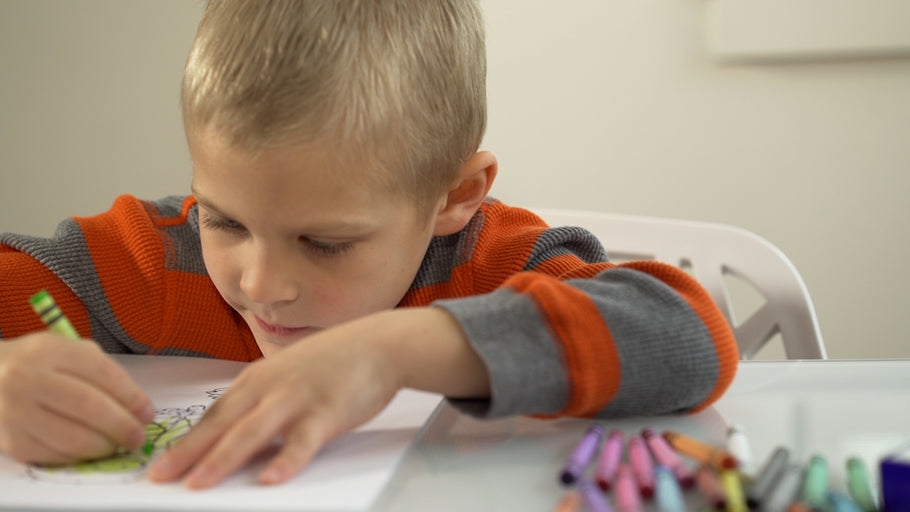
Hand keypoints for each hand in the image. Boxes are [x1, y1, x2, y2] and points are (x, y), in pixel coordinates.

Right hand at [0, 332, 155, 463]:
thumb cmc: (40, 365)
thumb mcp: (69, 352)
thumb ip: (104, 371)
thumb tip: (139, 407)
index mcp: (49, 350)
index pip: (102, 373)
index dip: (132, 397)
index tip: (148, 413)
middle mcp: (27, 379)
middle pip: (88, 407)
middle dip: (122, 425)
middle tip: (138, 436)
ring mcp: (14, 412)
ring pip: (71, 437)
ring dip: (104, 446)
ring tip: (118, 445)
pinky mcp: (9, 441)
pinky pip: (53, 455)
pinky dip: (80, 456)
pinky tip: (91, 450)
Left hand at [147, 307, 489, 488]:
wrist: (378, 343)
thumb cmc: (333, 362)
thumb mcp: (287, 376)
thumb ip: (261, 401)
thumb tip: (233, 435)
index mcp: (256, 380)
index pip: (213, 415)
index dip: (184, 442)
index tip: (159, 465)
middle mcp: (270, 388)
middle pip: (222, 425)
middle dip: (188, 453)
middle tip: (159, 478)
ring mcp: (297, 399)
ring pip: (253, 433)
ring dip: (223, 459)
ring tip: (199, 484)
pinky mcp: (327, 412)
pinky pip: (304, 442)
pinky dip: (287, 460)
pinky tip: (271, 479)